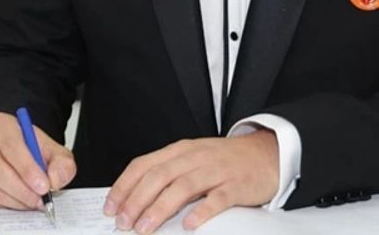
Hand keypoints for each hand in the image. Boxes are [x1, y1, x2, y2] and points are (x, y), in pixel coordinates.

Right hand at [0, 112, 75, 210]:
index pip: (10, 145)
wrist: (12, 150)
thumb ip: (61, 162)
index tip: (44, 186)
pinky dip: (5, 204)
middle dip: (21, 189)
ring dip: (15, 200)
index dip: (27, 168)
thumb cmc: (29, 148)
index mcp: (1, 125)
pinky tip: (20, 202)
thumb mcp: (52, 149)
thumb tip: (56, 179)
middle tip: (40, 200)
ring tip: (33, 202)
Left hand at [103, 130, 278, 233]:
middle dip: (137, 200)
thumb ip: (167, 174)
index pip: (144, 165)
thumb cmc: (225, 160)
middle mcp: (195, 157)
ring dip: (160, 208)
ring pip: (183, 187)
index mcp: (179, 150)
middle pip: (159, 177)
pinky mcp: (237, 185)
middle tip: (124, 222)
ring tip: (145, 228)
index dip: (124, 186)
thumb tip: (135, 198)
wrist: (267, 153)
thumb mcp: (192, 159)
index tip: (111, 207)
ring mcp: (216, 170)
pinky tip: (189, 224)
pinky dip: (202, 211)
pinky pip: (218, 198)